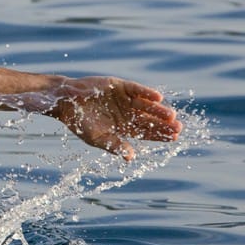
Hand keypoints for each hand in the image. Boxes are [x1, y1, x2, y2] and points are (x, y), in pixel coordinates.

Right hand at [51, 77, 180, 160]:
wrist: (66, 102)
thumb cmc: (80, 123)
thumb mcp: (98, 138)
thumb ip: (114, 146)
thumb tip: (130, 158)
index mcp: (124, 127)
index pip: (146, 132)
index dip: (160, 135)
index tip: (175, 138)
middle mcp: (128, 113)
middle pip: (150, 119)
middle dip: (164, 124)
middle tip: (179, 129)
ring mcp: (125, 99)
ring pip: (146, 105)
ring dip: (158, 110)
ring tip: (171, 116)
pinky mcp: (120, 86)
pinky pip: (137, 89)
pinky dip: (146, 93)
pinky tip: (158, 97)